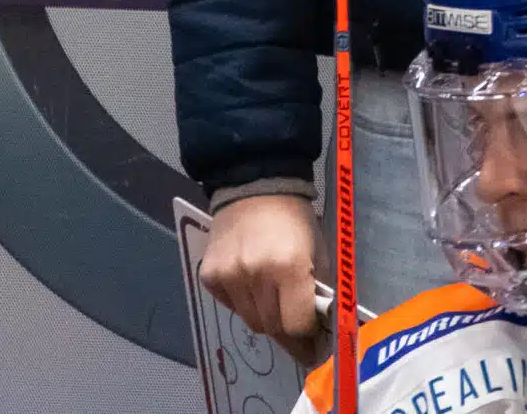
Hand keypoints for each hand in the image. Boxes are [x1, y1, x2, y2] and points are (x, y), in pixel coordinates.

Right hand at [200, 194, 321, 361]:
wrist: (254, 186)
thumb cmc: (294, 219)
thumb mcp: (316, 250)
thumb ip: (316, 289)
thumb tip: (317, 326)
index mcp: (289, 267)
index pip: (295, 324)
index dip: (305, 335)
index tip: (311, 339)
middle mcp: (255, 274)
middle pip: (271, 327)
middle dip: (286, 330)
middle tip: (294, 325)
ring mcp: (228, 276)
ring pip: (249, 320)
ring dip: (264, 316)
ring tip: (272, 298)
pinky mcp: (209, 275)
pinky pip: (230, 305)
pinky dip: (242, 302)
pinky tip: (250, 282)